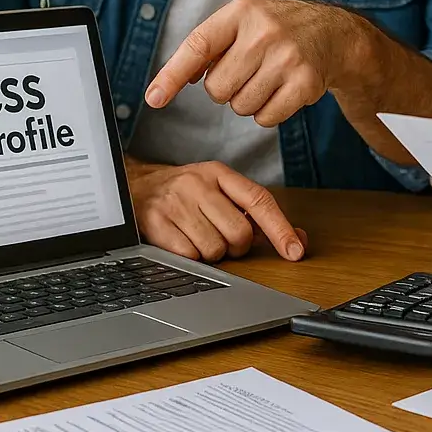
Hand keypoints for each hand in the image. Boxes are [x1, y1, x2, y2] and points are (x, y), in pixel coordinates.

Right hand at [129, 160, 305, 262]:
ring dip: (211, 253)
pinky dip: (190, 258)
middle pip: (239, 233)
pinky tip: (181, 242)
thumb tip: (296, 240)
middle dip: (236, 246)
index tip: (295, 252)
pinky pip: (189, 257)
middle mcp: (197, 184)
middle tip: (221, 238)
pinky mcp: (155, 223)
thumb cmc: (185, 194)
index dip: (280, 229)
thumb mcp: (219, 192)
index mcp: (218, 173)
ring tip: (197, 236)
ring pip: (215, 249)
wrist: (135, 187)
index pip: (259, 200)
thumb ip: (256, 214)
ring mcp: (175, 203)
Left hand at [146, 0, 361, 127]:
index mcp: (240, 13)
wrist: (334, 33)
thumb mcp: (244, 20)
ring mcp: (286, 58)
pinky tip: (282, 90)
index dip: (172, 75)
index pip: (198, 46)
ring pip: (240, 107)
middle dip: (226, 88)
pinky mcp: (305, 84)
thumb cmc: (277, 29)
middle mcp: (263, 32)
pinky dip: (268, 113)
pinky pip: (266, 119)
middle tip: (247, 71)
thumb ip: (210, 45)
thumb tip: (174, 81)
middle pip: (217, 89)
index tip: (154, 98)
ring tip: (267, 78)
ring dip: (248, 101)